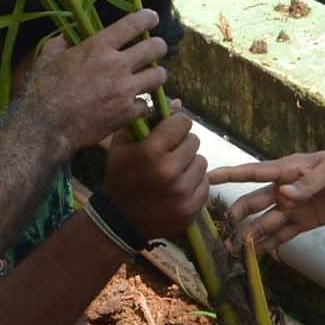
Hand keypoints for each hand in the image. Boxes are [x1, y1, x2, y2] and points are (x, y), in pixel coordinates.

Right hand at [21, 9, 168, 154]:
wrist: (45, 127)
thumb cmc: (42, 92)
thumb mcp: (46, 59)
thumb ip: (58, 44)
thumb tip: (64, 38)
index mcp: (97, 47)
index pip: (133, 24)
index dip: (147, 18)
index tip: (152, 18)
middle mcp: (116, 65)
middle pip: (155, 48)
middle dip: (158, 46)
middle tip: (155, 49)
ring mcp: (124, 90)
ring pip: (159, 76)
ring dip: (156, 75)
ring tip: (150, 78)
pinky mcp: (127, 113)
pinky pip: (148, 105)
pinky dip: (143, 104)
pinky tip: (136, 104)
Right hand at [102, 103, 207, 240]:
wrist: (119, 221)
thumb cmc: (120, 177)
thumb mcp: (123, 144)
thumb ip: (148, 120)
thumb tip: (178, 103)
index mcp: (151, 151)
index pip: (183, 123)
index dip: (176, 125)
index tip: (169, 132)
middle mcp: (169, 171)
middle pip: (194, 142)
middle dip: (182, 145)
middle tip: (168, 155)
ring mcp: (182, 192)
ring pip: (202, 162)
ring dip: (189, 164)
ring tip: (173, 172)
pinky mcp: (190, 209)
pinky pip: (205, 184)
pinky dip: (194, 184)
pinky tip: (177, 188)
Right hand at [208, 148, 324, 252]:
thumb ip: (308, 183)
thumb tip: (284, 196)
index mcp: (286, 171)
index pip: (252, 173)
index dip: (229, 175)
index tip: (207, 177)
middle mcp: (283, 190)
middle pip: (252, 203)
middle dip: (236, 216)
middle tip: (223, 232)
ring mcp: (291, 208)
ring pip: (263, 222)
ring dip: (248, 235)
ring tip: (232, 251)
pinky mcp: (302, 222)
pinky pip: (280, 235)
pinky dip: (266, 245)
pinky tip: (253, 255)